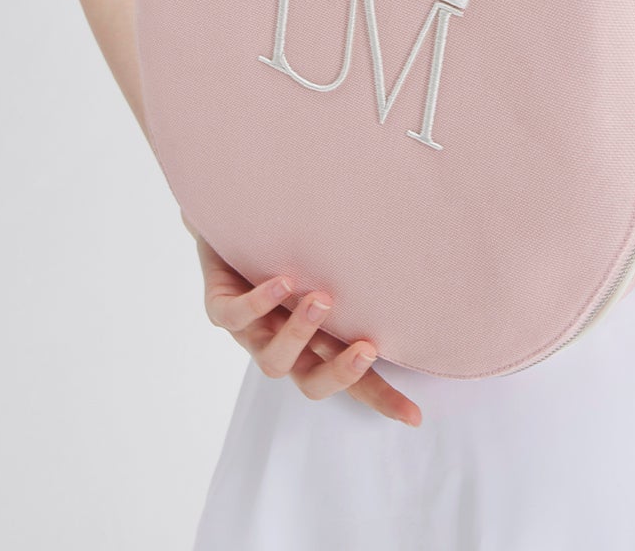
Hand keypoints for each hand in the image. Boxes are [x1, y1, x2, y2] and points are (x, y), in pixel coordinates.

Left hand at [182, 209, 422, 427]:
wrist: (229, 218)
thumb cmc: (288, 242)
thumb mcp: (328, 262)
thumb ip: (359, 268)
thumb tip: (413, 245)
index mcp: (314, 339)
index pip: (352, 379)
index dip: (381, 399)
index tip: (414, 417)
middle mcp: (284, 343)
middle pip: (312, 384)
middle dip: (340, 375)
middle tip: (367, 348)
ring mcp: (250, 331)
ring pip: (273, 360)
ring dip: (300, 334)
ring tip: (322, 300)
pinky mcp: (220, 308)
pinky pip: (235, 317)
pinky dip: (259, 302)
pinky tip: (282, 281)